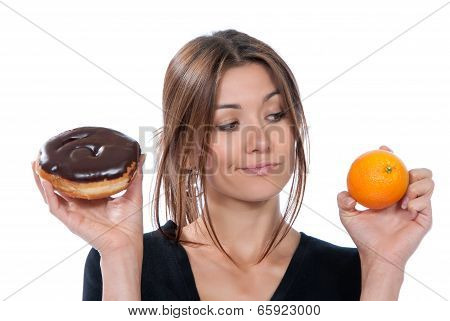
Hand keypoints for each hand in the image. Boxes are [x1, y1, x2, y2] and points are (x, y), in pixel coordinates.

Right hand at [31, 154, 145, 255]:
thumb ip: (135, 175)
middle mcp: (80, 204)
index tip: (65, 153)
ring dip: (41, 180)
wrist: (127, 242)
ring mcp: (73, 212)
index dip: (69, 169)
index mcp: (92, 198)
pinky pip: (54, 205)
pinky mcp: (70, 220)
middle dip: (50, 172)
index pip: (77, 181)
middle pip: (59, 186)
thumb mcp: (133, 193)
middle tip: (42, 155)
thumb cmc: (130, 223)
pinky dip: (48, 193)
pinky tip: (45, 181)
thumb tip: (142, 157)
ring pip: (51, 194)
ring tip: (34, 165)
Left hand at [337, 146, 433, 268]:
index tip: (384, 150)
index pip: (395, 171)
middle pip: (419, 173)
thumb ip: (343, 200)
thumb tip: (346, 191)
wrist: (377, 255)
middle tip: (403, 174)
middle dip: (415, 169)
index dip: (391, 157)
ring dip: (418, 185)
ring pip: (428, 183)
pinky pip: (427, 202)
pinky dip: (418, 201)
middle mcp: (405, 198)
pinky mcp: (425, 218)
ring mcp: (417, 207)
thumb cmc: (363, 237)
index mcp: (390, 194)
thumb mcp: (347, 216)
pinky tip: (406, 208)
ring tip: (404, 197)